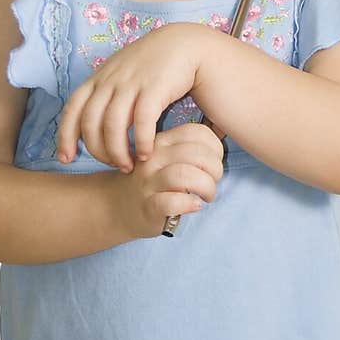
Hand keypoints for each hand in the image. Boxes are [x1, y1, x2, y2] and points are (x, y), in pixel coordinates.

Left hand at [56, 23, 205, 170]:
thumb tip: (91, 127)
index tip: (66, 158)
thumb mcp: (121, 76)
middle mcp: (110, 79)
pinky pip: (142, 119)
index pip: (72, 108)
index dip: (65, 136)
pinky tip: (146, 153)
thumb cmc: (151, 66)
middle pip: (90, 122)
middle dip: (97, 151)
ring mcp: (131, 82)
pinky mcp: (155, 86)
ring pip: (112, 124)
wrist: (184, 44)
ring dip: (117, 151)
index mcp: (98, 78)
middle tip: (111, 165)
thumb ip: (106, 96)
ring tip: (128, 166)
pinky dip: (141, 140)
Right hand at [107, 122, 224, 239]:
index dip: (215, 147)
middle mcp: (154, 157)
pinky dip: (189, 204)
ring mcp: (149, 182)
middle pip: (196, 154)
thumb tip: (220, 151)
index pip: (197, 132)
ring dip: (206, 187)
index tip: (215, 161)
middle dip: (215, 170)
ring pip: (186, 176)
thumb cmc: (155, 181)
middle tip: (213, 181)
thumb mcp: (168, 157)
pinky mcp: (148, 206)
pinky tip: (194, 206)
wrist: (119, 206)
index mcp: (162, 141)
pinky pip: (172, 202)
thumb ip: (189, 149)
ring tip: (206, 196)